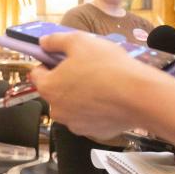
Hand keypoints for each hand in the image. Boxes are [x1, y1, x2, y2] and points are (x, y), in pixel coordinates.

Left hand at [30, 33, 160, 138]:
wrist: (138, 96)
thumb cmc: (107, 67)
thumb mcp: (79, 41)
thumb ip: (56, 41)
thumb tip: (44, 43)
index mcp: (48, 88)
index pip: (36, 74)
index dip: (48, 62)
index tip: (62, 57)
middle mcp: (57, 110)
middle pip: (55, 91)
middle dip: (66, 80)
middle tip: (86, 67)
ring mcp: (75, 124)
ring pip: (72, 106)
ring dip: (81, 96)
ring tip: (101, 82)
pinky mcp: (94, 132)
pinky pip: (90, 118)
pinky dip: (96, 109)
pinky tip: (109, 98)